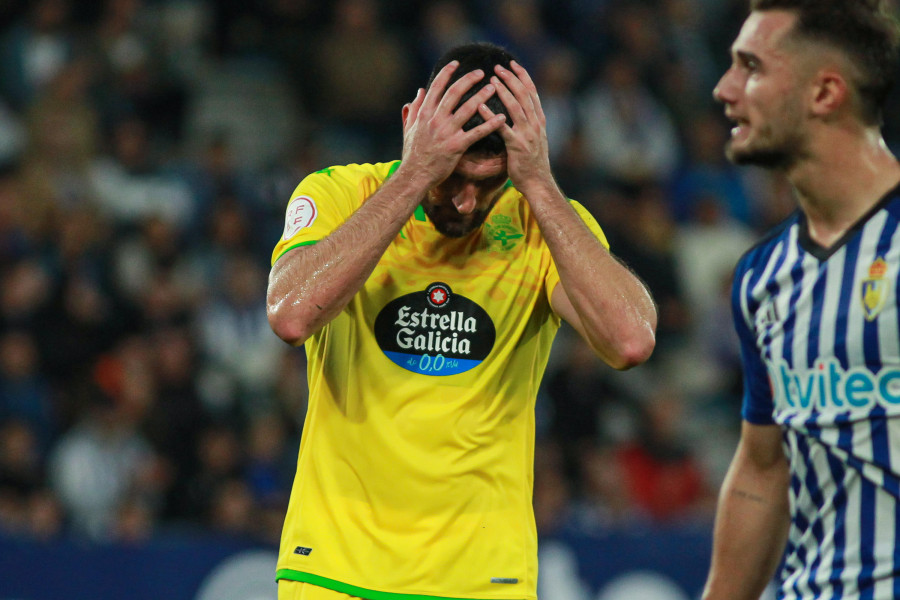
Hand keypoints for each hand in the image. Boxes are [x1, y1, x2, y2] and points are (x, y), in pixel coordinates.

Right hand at [400, 61, 506, 188]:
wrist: (415, 176)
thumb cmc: (412, 154)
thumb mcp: (408, 128)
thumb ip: (414, 109)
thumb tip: (419, 91)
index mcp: (424, 114)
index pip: (436, 87)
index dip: (447, 73)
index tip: (457, 63)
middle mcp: (435, 120)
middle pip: (454, 93)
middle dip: (468, 80)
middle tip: (482, 72)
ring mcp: (446, 133)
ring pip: (467, 109)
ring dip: (482, 97)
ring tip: (494, 88)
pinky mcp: (456, 146)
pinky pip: (477, 133)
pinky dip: (490, 124)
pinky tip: (501, 117)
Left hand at [482, 61, 553, 192]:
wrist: (538, 182)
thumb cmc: (532, 162)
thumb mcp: (535, 138)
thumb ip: (529, 123)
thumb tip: (520, 109)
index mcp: (539, 120)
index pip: (532, 92)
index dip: (522, 76)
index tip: (512, 64)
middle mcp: (535, 124)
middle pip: (524, 95)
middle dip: (511, 78)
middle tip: (497, 67)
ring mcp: (527, 135)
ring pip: (516, 107)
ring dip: (504, 91)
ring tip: (491, 80)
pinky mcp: (517, 146)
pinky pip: (503, 128)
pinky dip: (491, 116)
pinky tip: (481, 106)